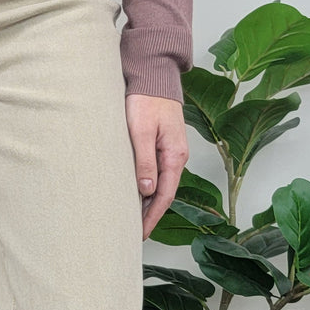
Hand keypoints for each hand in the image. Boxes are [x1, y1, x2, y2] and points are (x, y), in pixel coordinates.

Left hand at [125, 93, 188, 240]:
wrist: (153, 75)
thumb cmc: (146, 99)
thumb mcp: (142, 131)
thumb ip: (145, 160)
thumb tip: (148, 190)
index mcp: (175, 155)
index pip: (165, 195)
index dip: (152, 217)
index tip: (140, 233)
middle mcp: (176, 156)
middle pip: (164, 194)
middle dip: (150, 216)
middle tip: (134, 234)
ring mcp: (170, 152)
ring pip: (160, 185)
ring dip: (148, 203)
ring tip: (132, 221)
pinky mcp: (162, 146)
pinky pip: (156, 173)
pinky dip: (147, 188)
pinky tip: (136, 195)